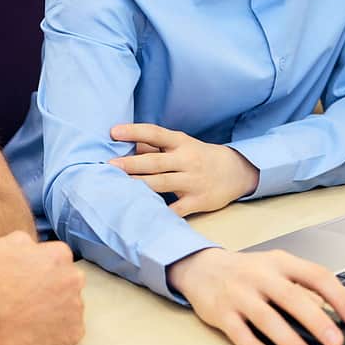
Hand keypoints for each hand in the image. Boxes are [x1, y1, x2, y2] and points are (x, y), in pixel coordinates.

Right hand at [0, 232, 84, 344]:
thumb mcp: (2, 244)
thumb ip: (26, 240)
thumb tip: (34, 246)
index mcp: (60, 254)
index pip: (58, 258)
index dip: (41, 269)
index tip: (29, 279)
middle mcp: (74, 279)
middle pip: (68, 281)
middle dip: (53, 287)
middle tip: (29, 298)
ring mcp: (76, 307)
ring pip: (69, 306)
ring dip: (55, 309)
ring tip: (30, 316)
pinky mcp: (74, 333)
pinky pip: (69, 330)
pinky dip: (57, 332)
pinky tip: (36, 330)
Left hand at [109, 123, 258, 215]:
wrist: (235, 172)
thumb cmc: (198, 156)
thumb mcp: (181, 144)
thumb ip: (155, 145)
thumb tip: (126, 145)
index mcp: (181, 142)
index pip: (155, 133)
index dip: (134, 131)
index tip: (113, 132)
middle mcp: (186, 160)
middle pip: (155, 162)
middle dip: (131, 164)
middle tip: (109, 165)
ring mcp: (192, 181)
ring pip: (161, 184)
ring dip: (139, 185)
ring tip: (118, 187)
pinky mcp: (197, 201)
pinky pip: (176, 209)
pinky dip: (160, 212)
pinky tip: (142, 213)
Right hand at [167, 247, 344, 344]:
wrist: (202, 267)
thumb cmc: (246, 271)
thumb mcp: (275, 268)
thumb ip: (301, 288)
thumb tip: (331, 317)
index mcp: (279, 262)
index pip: (315, 275)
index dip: (338, 296)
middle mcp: (259, 275)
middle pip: (292, 297)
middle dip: (316, 321)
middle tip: (335, 341)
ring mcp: (239, 293)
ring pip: (266, 317)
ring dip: (289, 340)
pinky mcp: (221, 311)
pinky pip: (239, 332)